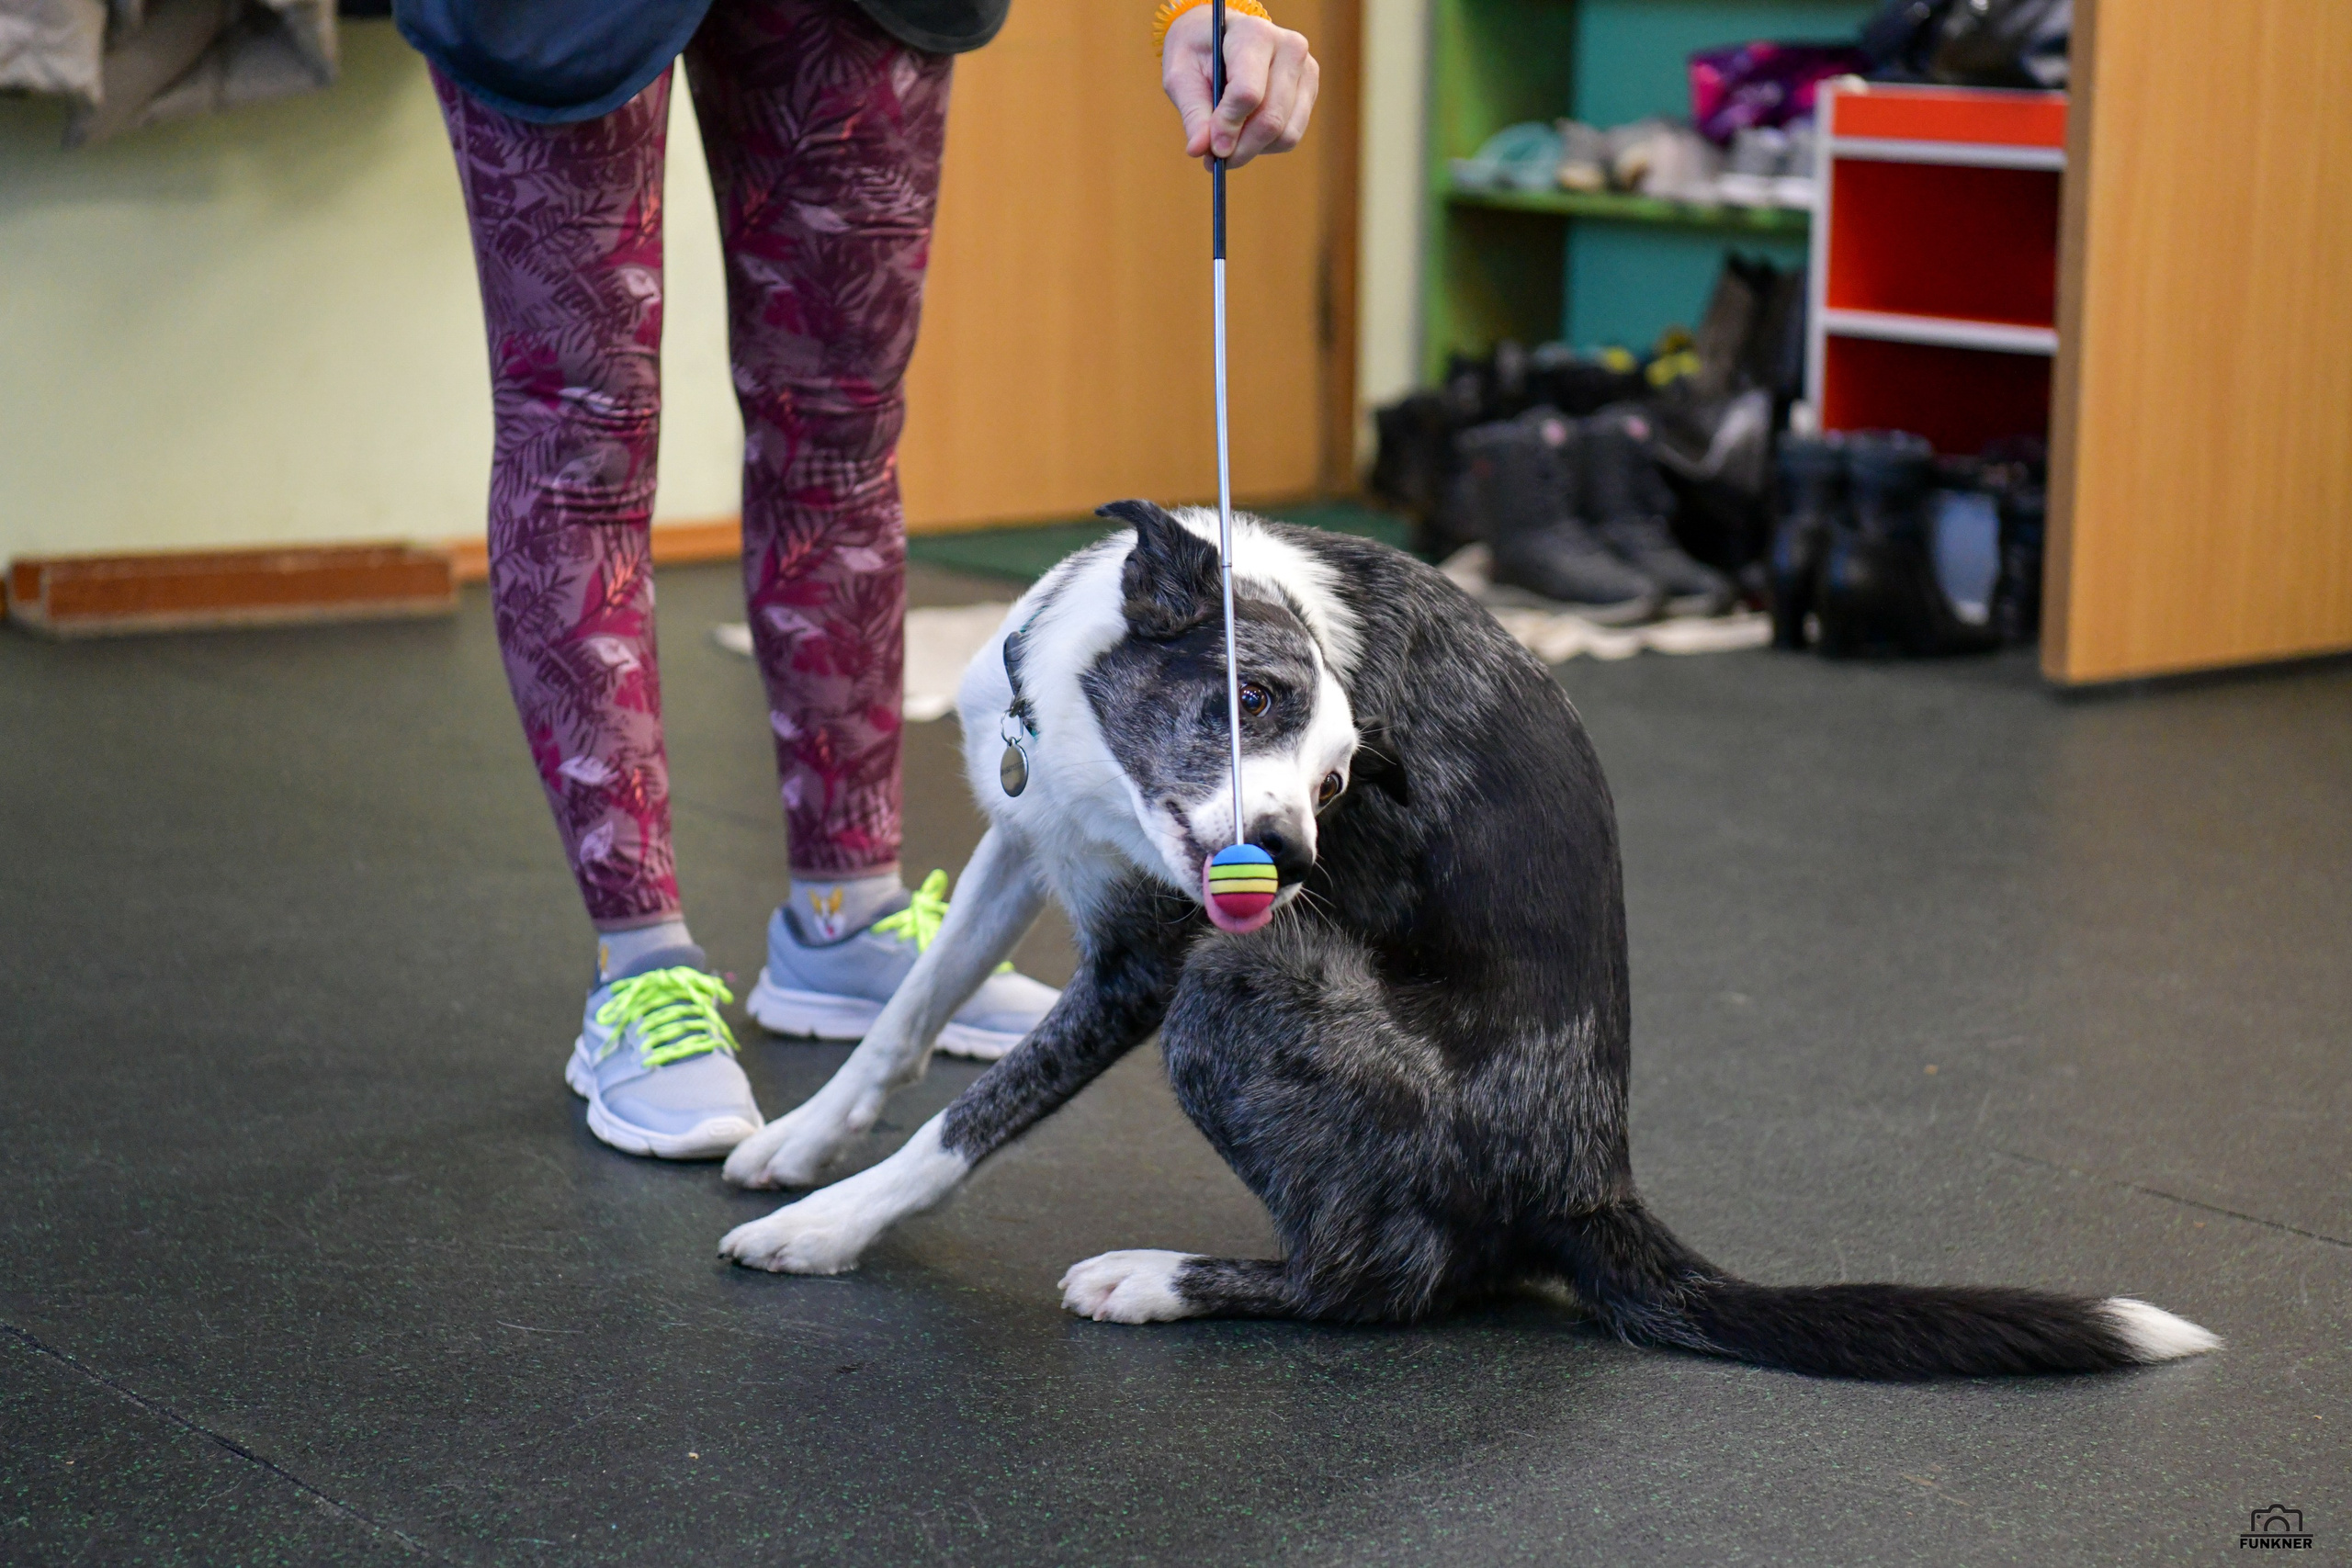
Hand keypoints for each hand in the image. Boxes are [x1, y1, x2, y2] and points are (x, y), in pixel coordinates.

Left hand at [1161, 7, 1318, 168]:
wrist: (1221, 36)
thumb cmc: (1198, 53)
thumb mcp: (1181, 77)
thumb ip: (1193, 114)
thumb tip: (1200, 150)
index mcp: (1253, 34)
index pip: (1247, 92)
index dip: (1228, 126)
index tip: (1210, 150)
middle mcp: (1289, 48)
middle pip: (1270, 118)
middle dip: (1240, 148)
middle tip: (1215, 159)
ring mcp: (1306, 70)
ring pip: (1285, 133)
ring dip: (1253, 149)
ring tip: (1228, 143)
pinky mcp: (1309, 90)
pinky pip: (1291, 135)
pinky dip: (1266, 145)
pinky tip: (1246, 131)